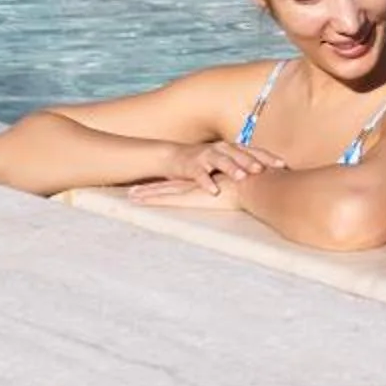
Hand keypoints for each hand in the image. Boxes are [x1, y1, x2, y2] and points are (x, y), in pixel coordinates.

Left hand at [124, 179, 245, 210]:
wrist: (254, 184)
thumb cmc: (255, 189)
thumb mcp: (248, 192)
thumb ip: (246, 195)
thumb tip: (255, 201)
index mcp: (208, 185)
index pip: (185, 185)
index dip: (172, 186)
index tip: (160, 187)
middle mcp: (197, 185)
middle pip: (170, 186)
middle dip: (153, 188)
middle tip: (135, 191)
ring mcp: (192, 190)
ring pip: (164, 191)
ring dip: (147, 193)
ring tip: (130, 196)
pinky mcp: (190, 197)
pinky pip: (166, 199)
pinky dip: (151, 199)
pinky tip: (138, 200)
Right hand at [162, 140, 279, 192]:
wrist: (174, 157)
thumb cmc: (206, 161)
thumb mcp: (227, 160)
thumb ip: (245, 164)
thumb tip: (270, 175)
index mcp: (232, 148)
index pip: (253, 151)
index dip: (268, 157)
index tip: (282, 165)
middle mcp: (221, 149)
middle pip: (239, 154)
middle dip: (251, 161)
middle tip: (263, 169)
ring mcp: (206, 156)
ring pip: (221, 161)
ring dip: (232, 168)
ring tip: (242, 177)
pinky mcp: (192, 166)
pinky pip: (200, 175)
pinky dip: (206, 182)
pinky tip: (213, 191)